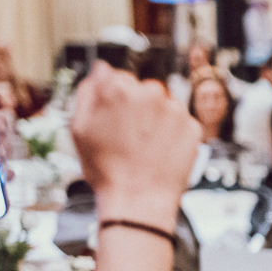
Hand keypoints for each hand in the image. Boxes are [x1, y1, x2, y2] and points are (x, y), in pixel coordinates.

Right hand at [71, 63, 200, 226]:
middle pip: (142, 89)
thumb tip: (100, 70)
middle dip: (136, 106)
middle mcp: (149, 92)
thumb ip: (88, 92)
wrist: (139, 200)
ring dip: (156, 118)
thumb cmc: (106, 169)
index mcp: (117, 89)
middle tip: (129, 135)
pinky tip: (160, 151)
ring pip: (163, 105)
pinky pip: (180, 122)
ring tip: (145, 146)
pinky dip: (173, 133)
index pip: (117, 77)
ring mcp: (174, 109)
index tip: (114, 115)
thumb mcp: (79, 129)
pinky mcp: (192, 126)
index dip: (113, 97)